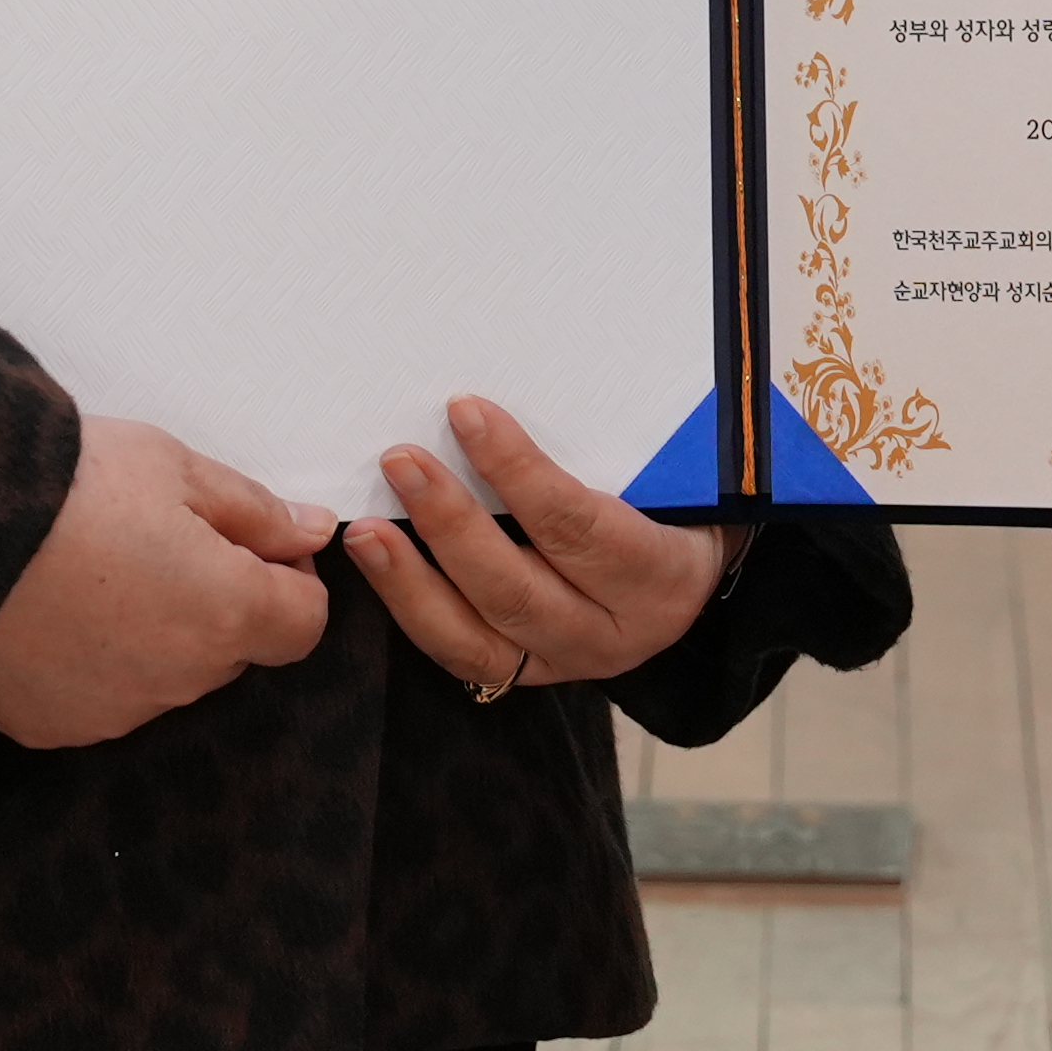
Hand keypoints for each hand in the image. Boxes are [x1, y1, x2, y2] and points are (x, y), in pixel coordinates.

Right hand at [0, 410, 334, 748]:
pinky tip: (54, 611)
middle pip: (233, 649)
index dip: (292, 580)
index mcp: (226, 612)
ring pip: (168, 674)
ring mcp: (117, 712)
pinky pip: (103, 697)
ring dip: (156, 633)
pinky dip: (96, 662)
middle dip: (218, 601)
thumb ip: (254, 510)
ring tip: (95, 570)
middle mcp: (182, 679)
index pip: (304, 623)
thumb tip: (311, 533)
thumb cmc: (66, 483)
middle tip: (161, 539)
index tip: (254, 541)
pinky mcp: (56, 728)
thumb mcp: (172, 467)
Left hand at [344, 396, 742, 702]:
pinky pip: (459, 654)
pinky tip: (379, 566)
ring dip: (411, 580)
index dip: (516, 470)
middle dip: (450, 525)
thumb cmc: (677, 498)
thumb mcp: (668, 468)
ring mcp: (564, 662)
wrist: (688, 570)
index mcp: (661, 576)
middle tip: (400, 461)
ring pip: (477, 638)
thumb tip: (512, 376)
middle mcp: (613, 634)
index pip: (577, 525)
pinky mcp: (524, 674)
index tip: (465, 412)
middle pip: (518, 590)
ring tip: (363, 530)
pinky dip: (412, 611)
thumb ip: (607, 435)